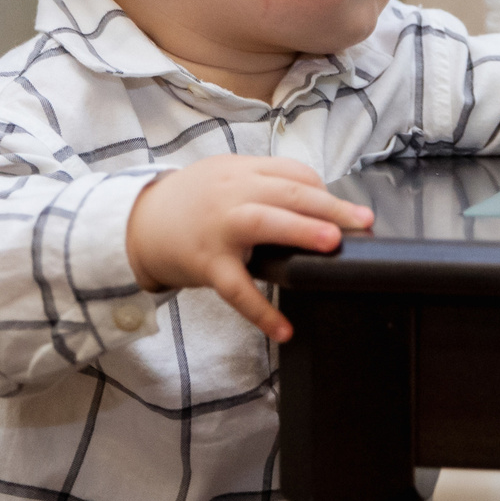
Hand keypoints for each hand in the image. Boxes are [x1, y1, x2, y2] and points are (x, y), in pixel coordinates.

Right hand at [125, 155, 374, 342]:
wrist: (138, 222)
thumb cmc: (190, 202)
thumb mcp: (225, 177)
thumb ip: (264, 183)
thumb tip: (318, 199)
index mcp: (242, 171)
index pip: (293, 173)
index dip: (324, 190)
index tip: (349, 210)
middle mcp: (232, 193)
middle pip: (288, 192)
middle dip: (329, 206)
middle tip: (361, 221)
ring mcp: (219, 228)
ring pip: (265, 223)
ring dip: (301, 231)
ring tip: (333, 244)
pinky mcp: (207, 263)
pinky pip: (237, 289)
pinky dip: (261, 311)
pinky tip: (283, 329)